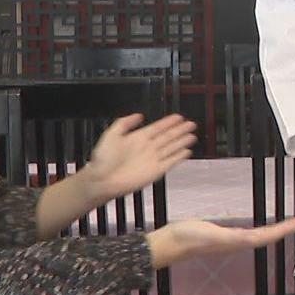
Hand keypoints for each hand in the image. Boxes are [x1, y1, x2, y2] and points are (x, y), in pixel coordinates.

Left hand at [78, 113, 196, 205]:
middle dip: (180, 130)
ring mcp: (153, 159)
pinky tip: (186, 152)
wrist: (102, 179)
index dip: (169, 122)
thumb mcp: (112, 134)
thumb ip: (125, 122)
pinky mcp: (156, 171)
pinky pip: (170, 162)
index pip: (158, 127)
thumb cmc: (103, 160)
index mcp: (138, 137)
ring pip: (172, 147)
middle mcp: (147, 147)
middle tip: (191, 124)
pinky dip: (179, 157)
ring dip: (182, 141)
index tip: (178, 116)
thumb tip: (138, 115)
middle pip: (168, 136)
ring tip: (192, 135)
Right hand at [145, 218, 294, 268]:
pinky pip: (250, 232)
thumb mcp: (211, 235)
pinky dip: (261, 228)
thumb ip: (231, 237)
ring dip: (276, 230)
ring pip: (261, 236)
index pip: (269, 236)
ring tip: (288, 223)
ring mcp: (232, 240)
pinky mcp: (224, 235)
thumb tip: (252, 238)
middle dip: (286, 230)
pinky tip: (261, 226)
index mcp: (239, 242)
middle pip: (269, 237)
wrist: (170, 243)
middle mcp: (239, 243)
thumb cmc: (188, 238)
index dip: (286, 229)